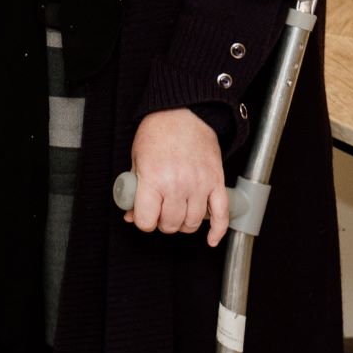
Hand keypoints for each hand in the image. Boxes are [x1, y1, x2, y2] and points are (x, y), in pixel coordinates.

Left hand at [126, 108, 229, 245]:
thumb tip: (131, 214)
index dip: (143, 222)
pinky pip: (222, 215)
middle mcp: (177, 185)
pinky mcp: (217, 182)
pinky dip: (218, 231)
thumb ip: (134, 189)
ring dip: (183, 225)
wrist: (184, 113)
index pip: (147, 219)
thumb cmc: (157, 132)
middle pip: (170, 223)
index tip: (143, 217)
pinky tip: (211, 239)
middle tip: (159, 215)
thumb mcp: (136, 159)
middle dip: (162, 224)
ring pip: (193, 223)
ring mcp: (200, 185)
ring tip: (177, 216)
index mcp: (153, 179)